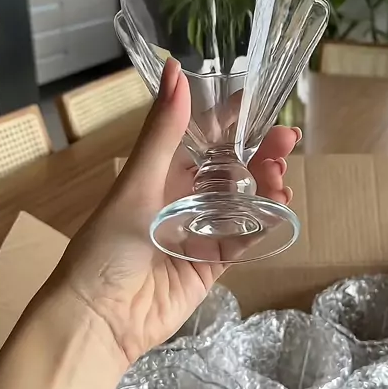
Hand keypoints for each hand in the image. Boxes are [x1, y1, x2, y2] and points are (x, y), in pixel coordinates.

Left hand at [52, 59, 299, 366]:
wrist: (100, 318)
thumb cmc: (107, 245)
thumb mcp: (136, 184)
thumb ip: (163, 132)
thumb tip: (176, 70)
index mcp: (160, 174)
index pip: (202, 137)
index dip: (230, 119)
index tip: (259, 99)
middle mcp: (183, 199)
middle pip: (230, 168)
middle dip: (259, 150)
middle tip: (287, 138)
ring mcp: (201, 232)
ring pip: (243, 199)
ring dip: (266, 182)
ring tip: (283, 169)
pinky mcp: (213, 264)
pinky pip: (245, 236)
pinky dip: (265, 219)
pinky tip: (282, 202)